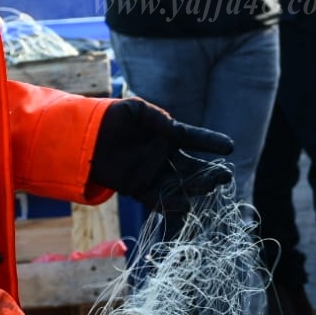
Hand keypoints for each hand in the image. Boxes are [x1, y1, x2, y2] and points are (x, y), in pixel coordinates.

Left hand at [89, 99, 233, 212]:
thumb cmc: (113, 117)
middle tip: (224, 176)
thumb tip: (175, 129)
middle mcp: (164, 157)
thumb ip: (157, 118)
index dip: (211, 142)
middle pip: (192, 167)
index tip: (230, 146)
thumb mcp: (136, 110)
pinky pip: (157, 199)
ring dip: (193, 188)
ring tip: (204, 188)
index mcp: (168, 136)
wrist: (86, 137)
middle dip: (209, 173)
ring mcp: (152, 174)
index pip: (194, 138)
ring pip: (179, 185)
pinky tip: (183, 205)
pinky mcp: (137, 189)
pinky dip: (170, 204)